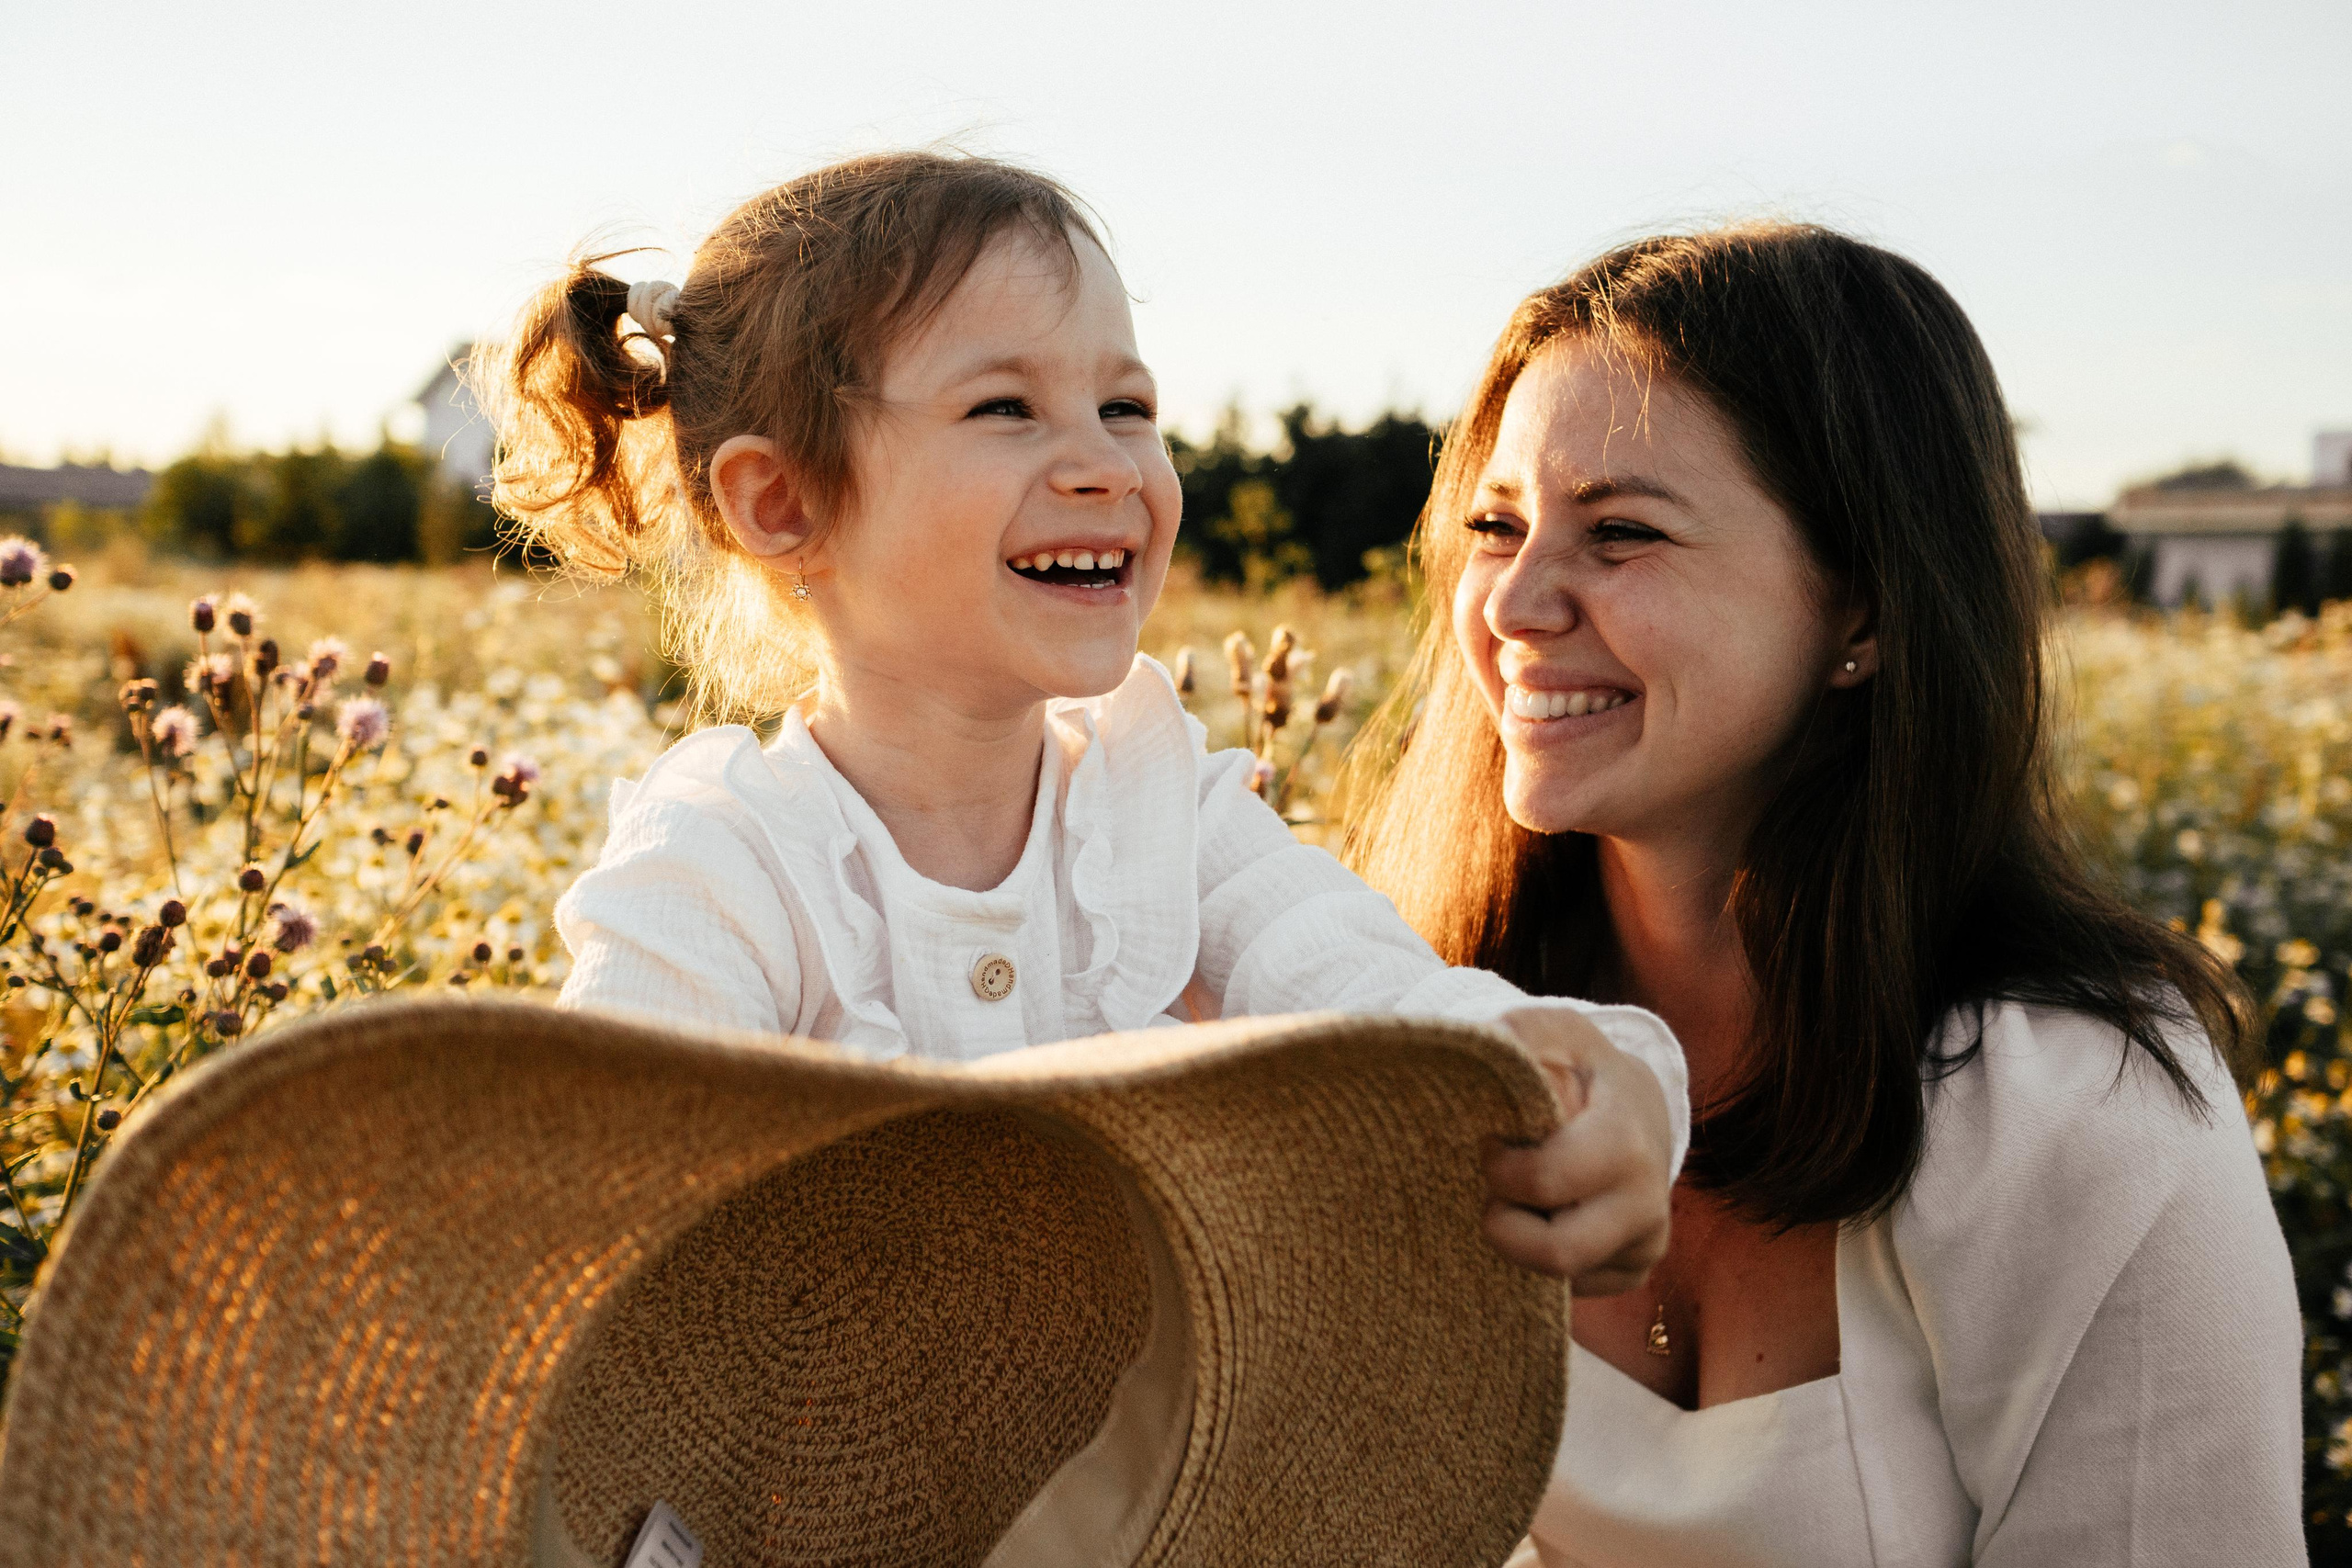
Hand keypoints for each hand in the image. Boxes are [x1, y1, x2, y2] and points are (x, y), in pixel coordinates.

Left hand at [1482, 1007, 1672, 1295]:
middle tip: (1498, 1186)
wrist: (1636, 1104)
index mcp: (1627, 1141)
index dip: (1502, 1169)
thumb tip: (1491, 1041)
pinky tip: (1546, 1214)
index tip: (1494, 1144)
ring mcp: (1646, 1245)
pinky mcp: (1633, 1273)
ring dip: (1522, 1240)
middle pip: (1556, 1254)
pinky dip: (1541, 1256)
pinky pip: (1569, 1290)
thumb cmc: (1582, 1068)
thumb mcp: (1555, 1034)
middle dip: (1505, 1223)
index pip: (1546, 1182)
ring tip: (1522, 1197)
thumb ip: (1520, 1032)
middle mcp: (1648, 1203)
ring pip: (1558, 1278)